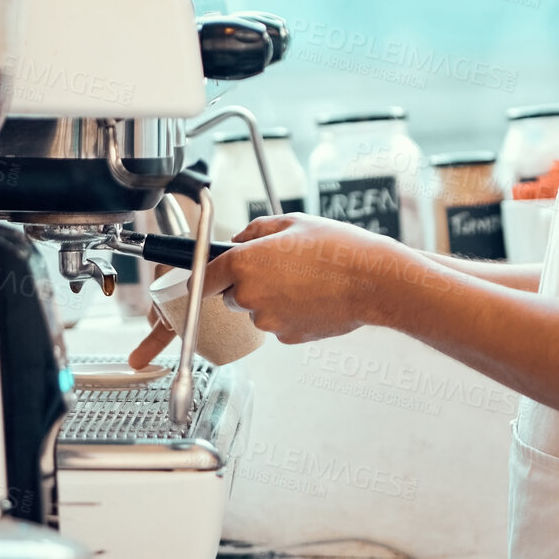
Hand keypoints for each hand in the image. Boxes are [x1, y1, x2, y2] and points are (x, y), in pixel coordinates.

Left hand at [126, 213, 405, 367]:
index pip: (201, 275)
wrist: (374, 281)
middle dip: (246, 282)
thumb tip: (239, 239)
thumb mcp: (292, 222)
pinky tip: (315, 297)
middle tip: (279, 267)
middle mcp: (250, 294)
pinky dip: (290, 312)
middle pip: (231, 293)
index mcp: (245, 262)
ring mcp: (268, 319)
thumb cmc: (339, 248)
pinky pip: (278, 323)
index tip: (184, 280)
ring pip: (256, 309)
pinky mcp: (287, 336)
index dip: (195, 276)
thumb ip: (256, 230)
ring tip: (306, 279)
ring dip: (270, 297)